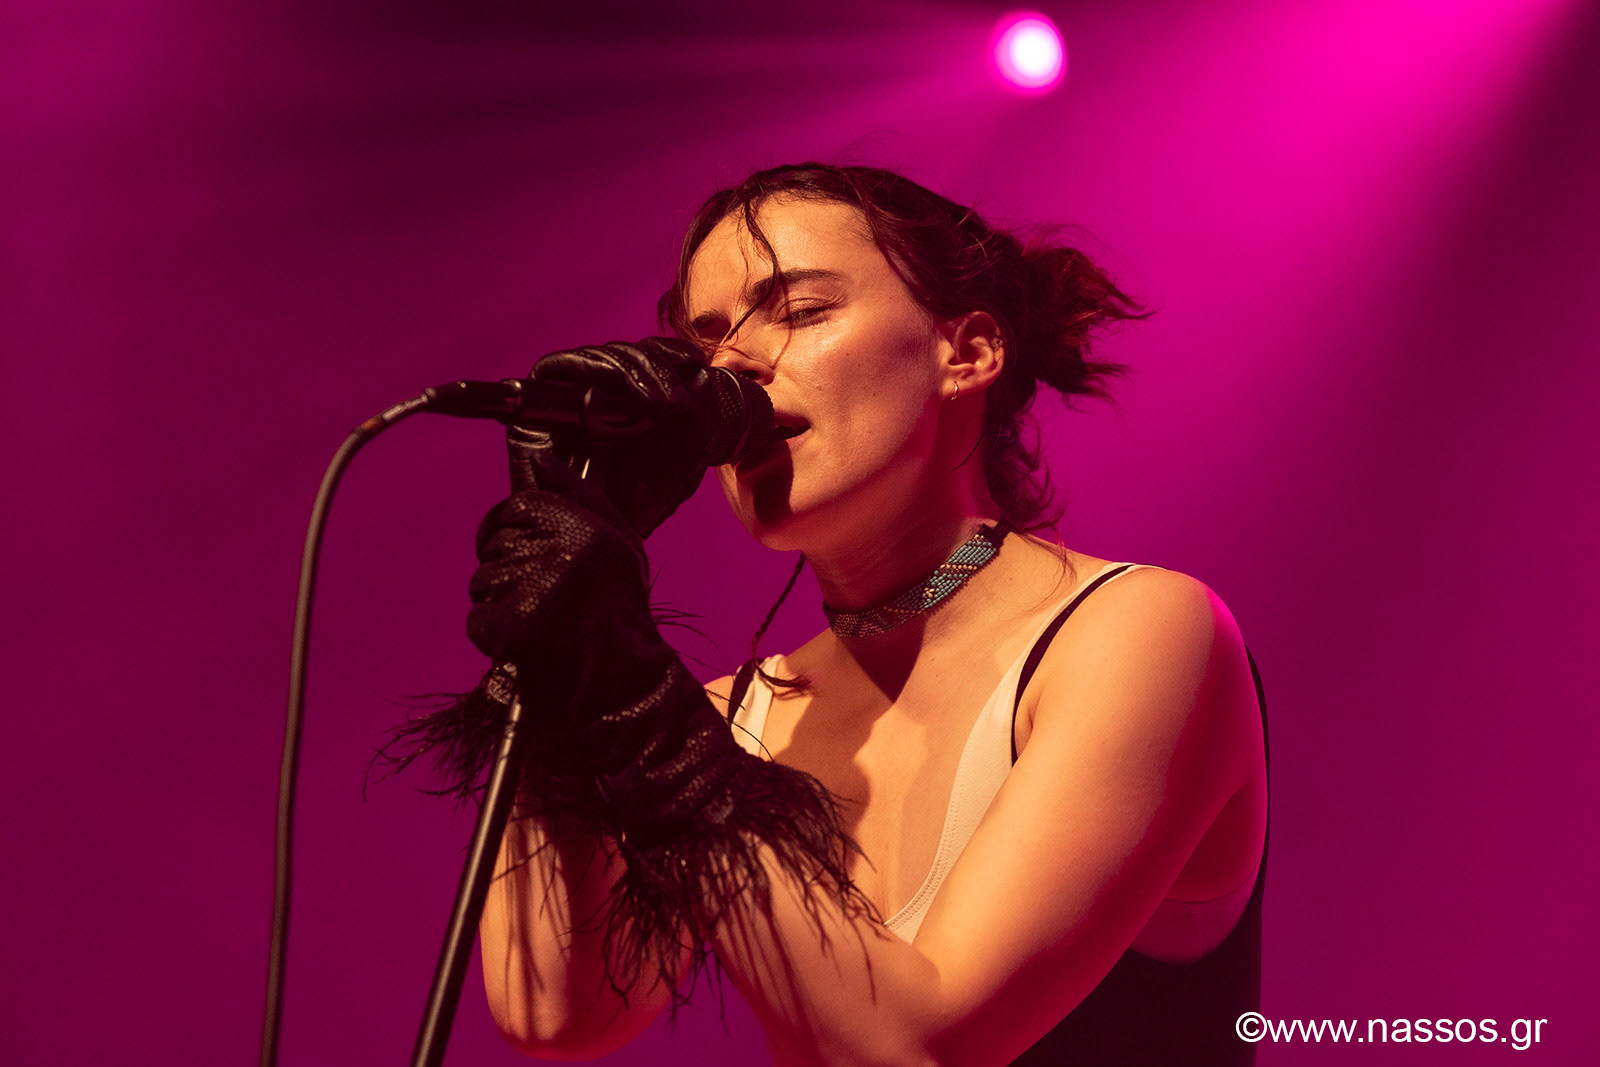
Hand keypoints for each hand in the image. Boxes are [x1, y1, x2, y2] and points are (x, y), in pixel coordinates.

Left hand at [466, 488, 656, 710]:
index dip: (520, 529)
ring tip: (541, 618)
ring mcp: (520, 586)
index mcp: (570, 520)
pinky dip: (496, 631)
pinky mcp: (502, 623)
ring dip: (503, 600)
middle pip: (495, 543)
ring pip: (483, 580)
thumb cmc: (620, 603)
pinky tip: (528, 638)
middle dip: (512, 566)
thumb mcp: (617, 537)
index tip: (535, 552)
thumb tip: (543, 459)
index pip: (515, 506)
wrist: (620, 672)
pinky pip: (478, 617)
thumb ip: (579, 492)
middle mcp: (544, 548)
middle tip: (546, 592)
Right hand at [506, 337, 711, 537]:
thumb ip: (696, 422)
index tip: (694, 362)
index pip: (642, 361)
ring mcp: (563, 401)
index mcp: (625, 405)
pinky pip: (559, 367)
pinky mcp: (533, 406)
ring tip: (664, 404)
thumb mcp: (682, 461)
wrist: (599, 535)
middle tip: (679, 402)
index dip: (666, 353)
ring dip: (636, 371)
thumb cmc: (637, 505)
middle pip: (621, 354)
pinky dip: (599, 370)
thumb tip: (700, 377)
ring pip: (596, 356)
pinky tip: (633, 395)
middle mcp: (594, 399)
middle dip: (656, 367)